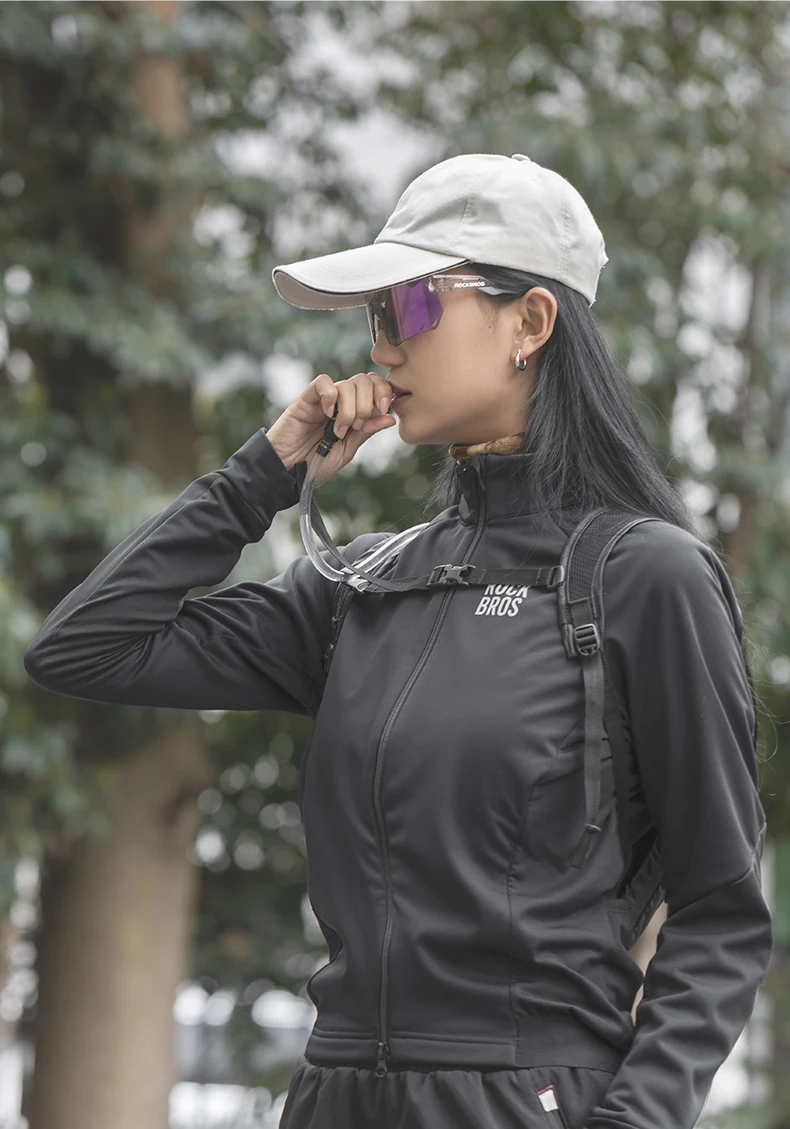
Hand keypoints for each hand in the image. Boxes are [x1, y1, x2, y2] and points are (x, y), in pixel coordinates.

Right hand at [266, 371, 398, 486]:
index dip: (384, 391)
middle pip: (364, 380)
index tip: (384, 410)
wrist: (289, 470)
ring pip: (346, 384)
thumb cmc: (316, 463)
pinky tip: (328, 414)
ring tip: (339, 430)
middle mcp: (340, 401)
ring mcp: (323, 399)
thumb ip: (366, 432)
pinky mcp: (306, 399)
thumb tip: (391, 418)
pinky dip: (330, 396)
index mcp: (354, 410)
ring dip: (349, 409)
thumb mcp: (347, 450)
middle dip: (366, 404)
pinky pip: (323, 382)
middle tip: (356, 427)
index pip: (375, 385)